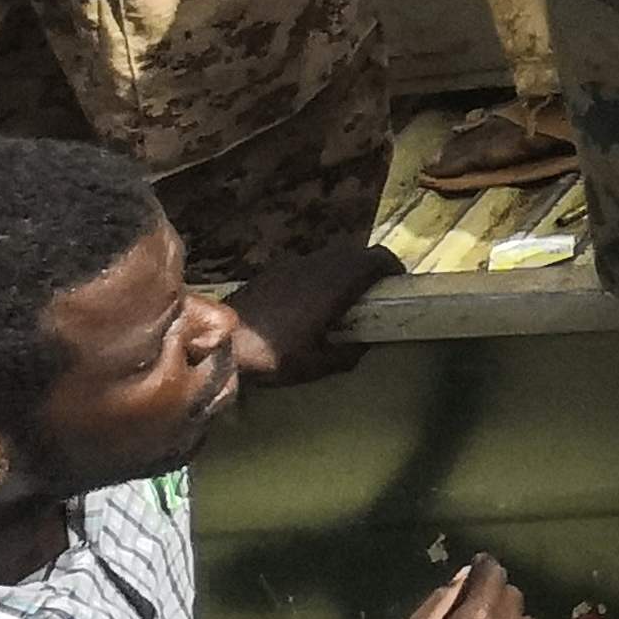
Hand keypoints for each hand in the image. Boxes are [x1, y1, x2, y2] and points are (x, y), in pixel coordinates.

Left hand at [218, 239, 399, 386]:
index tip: (398, 283)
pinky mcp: (273, 270)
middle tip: (373, 292)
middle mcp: (318, 266)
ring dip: (343, 270)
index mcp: (335, 284)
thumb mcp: (316, 365)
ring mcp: (293, 264)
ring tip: (342, 297)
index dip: (393, 267)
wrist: (220, 344)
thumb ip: (347, 354)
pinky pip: (308, 264)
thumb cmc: (273, 356)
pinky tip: (308, 301)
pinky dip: (319, 275)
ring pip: (331, 257)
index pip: (376, 258)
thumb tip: (364, 346)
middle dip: (370, 268)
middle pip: (356, 253)